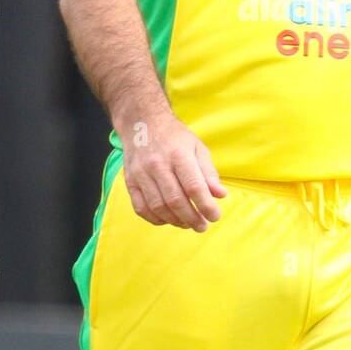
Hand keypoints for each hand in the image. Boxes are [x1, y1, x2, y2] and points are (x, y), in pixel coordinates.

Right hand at [120, 111, 227, 229]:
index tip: (215, 217)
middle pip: (175, 200)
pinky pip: (141, 208)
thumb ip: (208, 173)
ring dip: (175, 221)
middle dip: (192, 218)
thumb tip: (220, 195)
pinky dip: (156, 219)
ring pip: (158, 207)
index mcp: (179, 155)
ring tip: (188, 224)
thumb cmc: (175, 138)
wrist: (142, 123)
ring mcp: (141, 173)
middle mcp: (158, 164)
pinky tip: (168, 219)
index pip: (194, 186)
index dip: (206, 206)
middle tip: (202, 226)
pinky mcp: (130, 181)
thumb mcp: (197, 148)